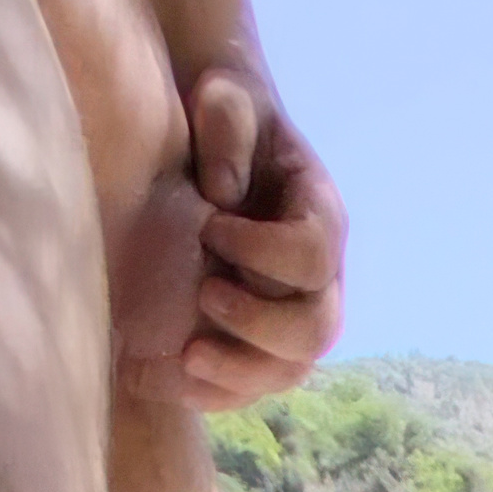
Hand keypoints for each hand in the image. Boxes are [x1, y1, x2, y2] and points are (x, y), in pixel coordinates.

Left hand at [127, 62, 345, 410]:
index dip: (264, 253)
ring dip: (240, 372)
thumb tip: (223, 196)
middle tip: (206, 296)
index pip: (313, 255)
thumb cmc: (223, 113)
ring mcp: (295, 314)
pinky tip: (171, 380)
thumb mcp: (225, 98)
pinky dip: (217, 392)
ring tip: (187, 356)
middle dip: (259, 324)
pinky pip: (253, 386)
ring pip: (290, 369)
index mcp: (321, 214)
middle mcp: (321, 276)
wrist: (217, 140)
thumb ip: (227, 128)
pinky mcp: (262, 341)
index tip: (210, 226)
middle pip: (315, 328)